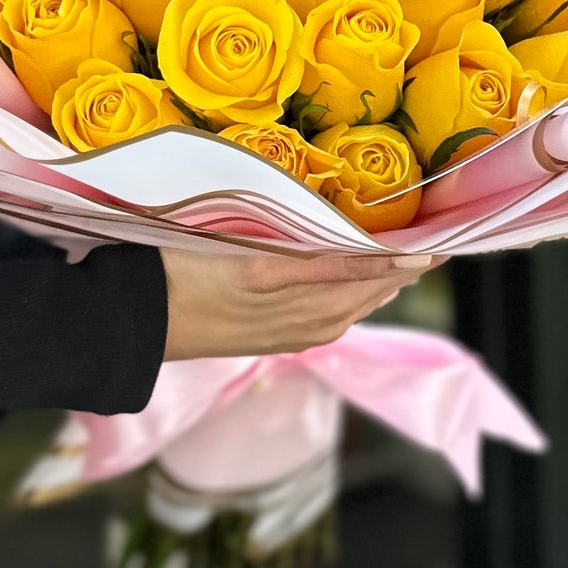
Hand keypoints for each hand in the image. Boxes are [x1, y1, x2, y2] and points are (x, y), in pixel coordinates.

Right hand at [160, 249, 438, 360]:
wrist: (131, 321)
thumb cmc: (168, 264)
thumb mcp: (222, 238)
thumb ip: (278, 232)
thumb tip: (334, 228)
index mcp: (276, 274)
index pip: (357, 263)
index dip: (399, 255)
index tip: (435, 240)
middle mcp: (289, 309)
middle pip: (362, 290)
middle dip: (400, 271)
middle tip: (435, 247)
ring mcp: (282, 330)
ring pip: (349, 310)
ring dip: (382, 289)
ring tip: (408, 270)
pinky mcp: (270, 340)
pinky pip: (327, 323)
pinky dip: (354, 306)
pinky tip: (362, 300)